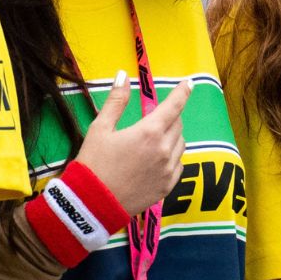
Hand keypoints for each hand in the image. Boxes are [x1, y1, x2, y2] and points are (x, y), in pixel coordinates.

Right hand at [74, 71, 190, 215]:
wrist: (91, 204)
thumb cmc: (93, 163)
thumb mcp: (100, 128)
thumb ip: (116, 101)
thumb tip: (122, 75)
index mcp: (149, 132)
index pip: (174, 106)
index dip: (183, 92)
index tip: (189, 83)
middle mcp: (164, 150)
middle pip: (178, 124)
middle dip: (170, 116)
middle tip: (155, 118)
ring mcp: (168, 170)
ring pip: (180, 144)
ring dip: (172, 136)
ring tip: (152, 140)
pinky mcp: (167, 187)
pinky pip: (179, 165)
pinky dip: (172, 157)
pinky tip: (157, 159)